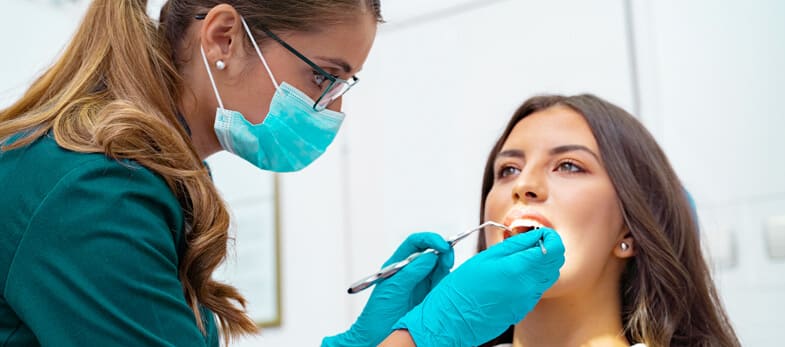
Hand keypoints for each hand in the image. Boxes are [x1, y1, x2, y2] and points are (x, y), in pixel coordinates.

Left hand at [322, 232, 453, 346]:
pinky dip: (450, 282)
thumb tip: (429, 256)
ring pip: (440, 268)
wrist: (376, 337)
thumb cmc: (377, 315)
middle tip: (449, 259)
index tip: (442, 244)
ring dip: (447, 266)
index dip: (429, 239)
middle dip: (443, 252)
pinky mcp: (431, 297)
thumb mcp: (392, 290)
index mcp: (398, 265)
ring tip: (448, 271)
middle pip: (431, 253)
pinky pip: (444, 285)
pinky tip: (449, 286)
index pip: (415, 244)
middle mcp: (411, 272)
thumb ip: (410, 272)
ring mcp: (422, 285)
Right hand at [393, 227, 564, 346]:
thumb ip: (515, 245)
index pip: (554, 249)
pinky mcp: (523, 310)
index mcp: (519, 269)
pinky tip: (512, 276)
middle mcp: (528, 287)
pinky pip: (536, 290)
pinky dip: (531, 279)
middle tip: (529, 243)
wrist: (453, 320)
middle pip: (555, 263)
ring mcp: (527, 301)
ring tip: (518, 259)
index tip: (540, 233)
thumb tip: (535, 235)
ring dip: (539, 264)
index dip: (550, 237)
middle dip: (546, 249)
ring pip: (548, 277)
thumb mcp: (486, 257)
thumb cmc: (462, 289)